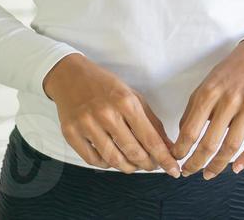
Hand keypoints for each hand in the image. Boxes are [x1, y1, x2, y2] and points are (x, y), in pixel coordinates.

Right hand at [42, 53, 180, 175]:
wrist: (70, 75)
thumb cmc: (105, 86)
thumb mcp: (133, 96)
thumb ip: (151, 122)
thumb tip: (167, 146)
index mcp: (126, 102)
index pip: (150, 138)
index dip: (164, 158)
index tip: (173, 169)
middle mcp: (106, 114)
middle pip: (133, 152)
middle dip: (147, 164)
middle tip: (153, 166)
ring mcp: (86, 124)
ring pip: (113, 159)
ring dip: (128, 167)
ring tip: (135, 165)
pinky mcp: (71, 133)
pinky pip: (93, 160)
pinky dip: (106, 164)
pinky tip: (113, 159)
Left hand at [172, 39, 243, 178]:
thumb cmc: (227, 74)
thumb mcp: (205, 86)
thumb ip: (193, 111)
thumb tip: (182, 139)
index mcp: (209, 93)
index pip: (191, 130)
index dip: (181, 150)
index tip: (175, 160)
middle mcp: (229, 99)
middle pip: (210, 142)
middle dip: (196, 163)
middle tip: (188, 172)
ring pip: (232, 145)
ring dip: (218, 165)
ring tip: (208, 174)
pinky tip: (236, 168)